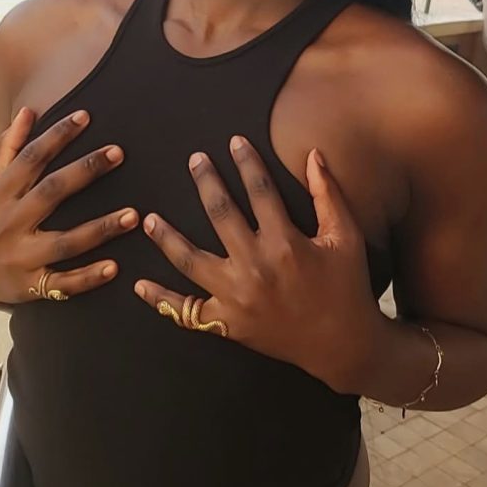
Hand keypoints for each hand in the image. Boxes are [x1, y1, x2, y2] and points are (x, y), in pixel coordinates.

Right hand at [0, 107, 138, 308]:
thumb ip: (8, 149)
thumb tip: (28, 111)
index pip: (30, 158)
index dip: (56, 136)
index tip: (85, 116)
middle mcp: (9, 223)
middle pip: (51, 192)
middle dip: (85, 171)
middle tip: (117, 152)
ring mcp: (20, 257)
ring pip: (65, 242)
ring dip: (100, 229)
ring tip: (133, 215)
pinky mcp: (30, 286)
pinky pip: (63, 283)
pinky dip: (88, 277)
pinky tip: (115, 267)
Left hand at [134, 137, 381, 391]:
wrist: (342, 344)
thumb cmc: (347, 287)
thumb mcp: (345, 237)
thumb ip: (328, 194)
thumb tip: (313, 154)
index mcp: (285, 243)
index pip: (259, 191)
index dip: (246, 162)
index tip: (234, 142)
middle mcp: (255, 267)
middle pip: (220, 215)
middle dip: (206, 183)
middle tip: (195, 161)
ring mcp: (236, 298)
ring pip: (190, 261)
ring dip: (167, 238)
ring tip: (150, 219)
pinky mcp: (227, 324)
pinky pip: (186, 312)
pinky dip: (160, 300)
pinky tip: (139, 285)